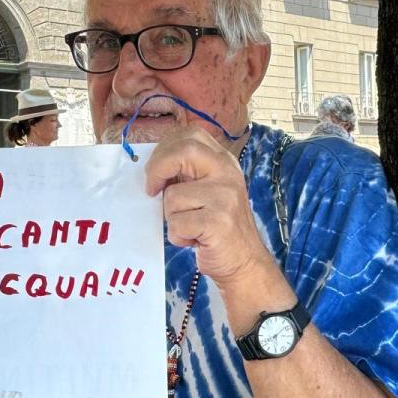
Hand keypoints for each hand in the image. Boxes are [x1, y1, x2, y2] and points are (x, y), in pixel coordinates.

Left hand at [145, 128, 273, 286]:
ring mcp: (225, 196)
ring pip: (173, 196)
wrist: (245, 262)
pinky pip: (177, 223)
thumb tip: (152, 167)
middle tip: (151, 190)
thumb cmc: (217, 227)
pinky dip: (178, 236)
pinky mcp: (218, 221)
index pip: (191, 135)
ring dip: (171, 217)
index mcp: (224, 161)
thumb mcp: (208, 191)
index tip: (155, 171)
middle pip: (183, 151)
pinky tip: (195, 240)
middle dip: (157, 169)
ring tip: (190, 226)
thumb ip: (187, 174)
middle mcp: (228, 173)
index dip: (165, 149)